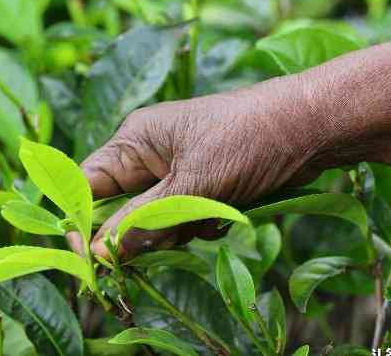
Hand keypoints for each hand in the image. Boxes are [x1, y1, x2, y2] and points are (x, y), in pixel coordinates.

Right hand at [67, 76, 329, 258]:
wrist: (308, 130)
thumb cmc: (248, 140)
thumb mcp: (193, 183)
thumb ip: (144, 220)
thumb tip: (96, 253)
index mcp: (136, 141)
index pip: (88, 185)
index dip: (81, 222)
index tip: (88, 260)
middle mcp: (151, 157)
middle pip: (122, 210)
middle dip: (143, 230)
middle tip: (169, 234)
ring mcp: (179, 174)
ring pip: (155, 222)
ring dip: (178, 230)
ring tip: (209, 213)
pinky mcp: (203, 188)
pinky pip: (184, 221)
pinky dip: (201, 226)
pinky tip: (226, 214)